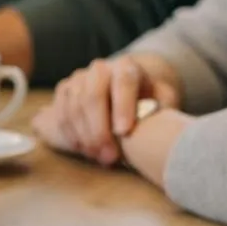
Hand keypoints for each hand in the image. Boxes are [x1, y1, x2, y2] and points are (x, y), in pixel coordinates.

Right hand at [32, 54, 182, 166]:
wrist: (124, 88)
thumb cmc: (147, 98)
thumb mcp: (163, 98)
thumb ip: (164, 107)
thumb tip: (162, 121)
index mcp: (126, 67)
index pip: (123, 82)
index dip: (122, 107)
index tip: (124, 132)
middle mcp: (99, 68)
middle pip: (92, 96)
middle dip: (100, 130)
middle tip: (111, 157)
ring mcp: (78, 78)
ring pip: (75, 107)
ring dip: (86, 137)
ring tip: (101, 158)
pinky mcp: (64, 90)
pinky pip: (62, 114)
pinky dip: (72, 135)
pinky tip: (85, 150)